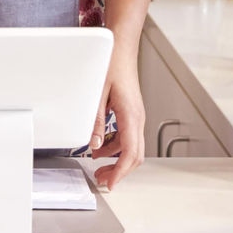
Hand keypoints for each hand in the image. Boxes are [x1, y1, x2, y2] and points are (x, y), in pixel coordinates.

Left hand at [89, 50, 143, 190]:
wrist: (122, 48)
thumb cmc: (113, 64)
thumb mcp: (98, 94)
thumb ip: (96, 121)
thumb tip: (94, 145)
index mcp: (131, 116)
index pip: (130, 153)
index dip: (121, 172)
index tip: (111, 184)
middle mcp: (138, 118)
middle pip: (135, 155)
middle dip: (119, 171)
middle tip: (102, 179)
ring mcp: (136, 115)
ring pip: (132, 147)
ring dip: (116, 159)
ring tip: (98, 166)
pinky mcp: (131, 112)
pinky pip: (127, 136)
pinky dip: (115, 146)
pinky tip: (101, 147)